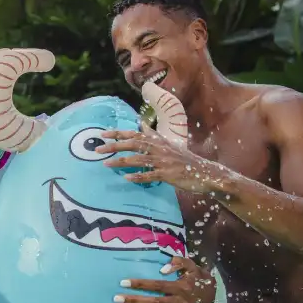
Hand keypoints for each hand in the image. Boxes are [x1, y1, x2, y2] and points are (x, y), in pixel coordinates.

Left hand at [97, 126, 227, 193]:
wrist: (204, 173)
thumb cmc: (183, 159)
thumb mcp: (168, 144)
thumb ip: (153, 135)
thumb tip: (141, 124)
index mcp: (158, 141)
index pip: (135, 134)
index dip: (118, 133)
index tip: (102, 134)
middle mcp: (159, 149)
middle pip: (133, 144)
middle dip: (114, 146)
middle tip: (97, 149)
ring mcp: (163, 162)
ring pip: (138, 160)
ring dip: (121, 161)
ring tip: (105, 164)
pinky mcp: (168, 174)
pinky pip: (150, 175)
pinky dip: (138, 176)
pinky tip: (126, 178)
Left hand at [114, 256, 216, 302]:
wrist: (212, 293)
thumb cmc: (196, 277)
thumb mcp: (191, 265)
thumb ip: (178, 263)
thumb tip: (162, 269)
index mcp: (181, 287)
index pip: (157, 286)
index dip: (140, 284)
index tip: (123, 283)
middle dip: (134, 301)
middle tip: (117, 298)